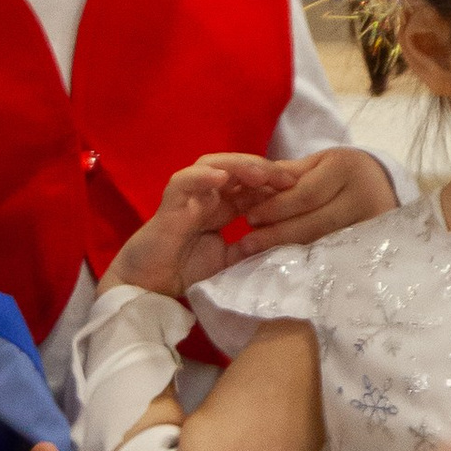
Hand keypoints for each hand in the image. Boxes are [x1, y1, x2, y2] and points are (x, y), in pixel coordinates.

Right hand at [111, 151, 291, 298]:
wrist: (151, 285)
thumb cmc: (186, 270)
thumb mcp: (231, 259)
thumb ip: (252, 246)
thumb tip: (284, 239)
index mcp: (222, 206)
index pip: (251, 184)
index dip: (274, 183)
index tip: (299, 190)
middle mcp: (206, 195)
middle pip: (237, 168)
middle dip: (263, 169)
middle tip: (288, 179)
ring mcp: (188, 196)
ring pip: (212, 165)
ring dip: (239, 166)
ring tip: (261, 174)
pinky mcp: (169, 203)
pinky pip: (184, 181)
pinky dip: (202, 176)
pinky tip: (221, 178)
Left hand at [233, 140, 394, 250]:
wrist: (384, 185)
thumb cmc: (342, 173)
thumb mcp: (318, 163)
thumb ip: (286, 175)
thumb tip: (249, 190)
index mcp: (347, 168)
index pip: (305, 194)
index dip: (275, 208)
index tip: (248, 218)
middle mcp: (364, 196)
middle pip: (314, 222)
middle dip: (277, 234)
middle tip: (247, 244)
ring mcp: (374, 224)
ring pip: (324, 243)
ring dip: (288, 250)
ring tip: (259, 255)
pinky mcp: (375, 247)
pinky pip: (335, 256)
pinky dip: (308, 260)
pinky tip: (287, 264)